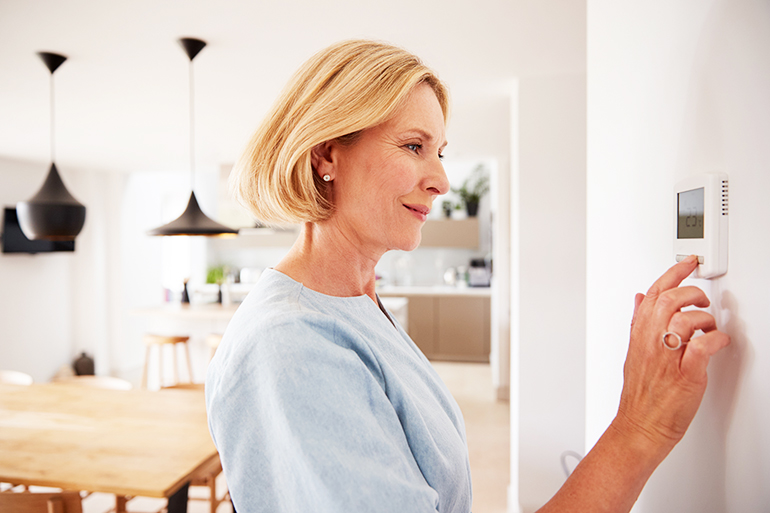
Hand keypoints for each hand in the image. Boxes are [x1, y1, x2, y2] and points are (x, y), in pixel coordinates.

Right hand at [614, 255, 729, 454]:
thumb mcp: (633, 351)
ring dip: (705, 319)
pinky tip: (717, 342)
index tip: (687, 264)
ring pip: (685, 320)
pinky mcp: (685, 375)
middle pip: (670, 301)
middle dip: (692, 293)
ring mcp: (667, 359)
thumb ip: (638, 322)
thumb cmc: (640, 395)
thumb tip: (640, 298)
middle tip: (702, 300)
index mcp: (639, 335)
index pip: (653, 294)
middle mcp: (651, 343)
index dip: (672, 274)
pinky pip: (701, 348)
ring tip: (709, 328)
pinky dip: (714, 340)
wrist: (640, 426)